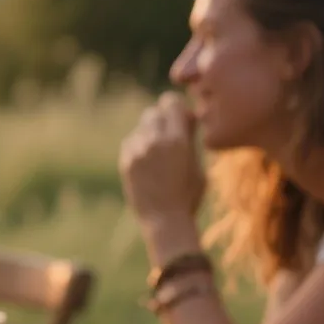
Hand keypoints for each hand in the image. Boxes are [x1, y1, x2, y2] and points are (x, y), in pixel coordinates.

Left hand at [118, 93, 204, 227]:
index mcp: (177, 140)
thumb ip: (190, 137)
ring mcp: (136, 151)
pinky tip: (149, 161)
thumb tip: (187, 114)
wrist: (164, 220)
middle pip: (154, 111)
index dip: (177, 108)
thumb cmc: (189, 194)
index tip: (182, 118)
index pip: (171, 102)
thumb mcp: (198, 163)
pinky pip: (132, 141)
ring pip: (141, 126)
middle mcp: (154, 141)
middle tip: (171, 134)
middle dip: (163, 119)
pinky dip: (140, 145)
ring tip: (160, 151)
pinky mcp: (125, 161)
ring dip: (151, 132)